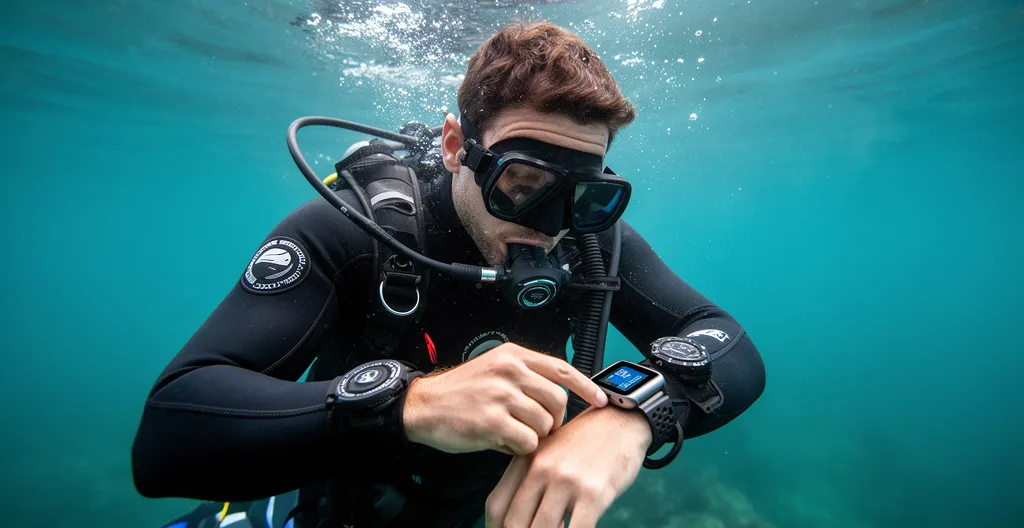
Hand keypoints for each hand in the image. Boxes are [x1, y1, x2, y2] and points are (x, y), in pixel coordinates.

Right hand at [402, 343, 608, 454]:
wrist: (424, 406)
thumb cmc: (461, 392)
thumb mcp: (494, 368)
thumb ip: (526, 375)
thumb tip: (563, 395)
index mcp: (513, 356)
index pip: (561, 369)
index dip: (586, 386)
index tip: (600, 399)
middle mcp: (509, 371)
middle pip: (558, 400)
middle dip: (554, 419)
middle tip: (538, 426)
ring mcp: (501, 396)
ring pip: (544, 423)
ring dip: (534, 435)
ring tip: (512, 432)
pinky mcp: (492, 422)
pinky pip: (528, 442)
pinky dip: (519, 447)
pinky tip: (502, 440)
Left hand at [485, 405, 651, 527]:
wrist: (621, 420)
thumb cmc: (585, 442)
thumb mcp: (548, 452)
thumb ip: (529, 480)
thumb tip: (516, 520)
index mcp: (525, 461)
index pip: (496, 506)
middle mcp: (541, 470)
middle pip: (514, 523)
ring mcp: (566, 481)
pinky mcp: (593, 492)